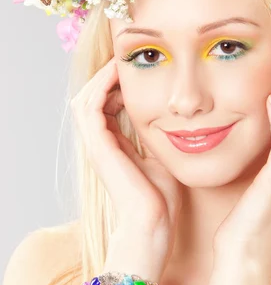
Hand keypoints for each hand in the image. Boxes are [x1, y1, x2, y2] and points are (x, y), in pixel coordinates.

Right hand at [71, 56, 182, 270]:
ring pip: (85, 98)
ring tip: (122, 62)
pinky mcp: (98, 146)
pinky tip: (120, 75)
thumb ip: (157, 138)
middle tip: (127, 60)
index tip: (138, 71)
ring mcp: (97, 145)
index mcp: (114, 146)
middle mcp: (101, 143)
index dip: (118, 85)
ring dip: (102, 78)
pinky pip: (90, 107)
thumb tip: (170, 119)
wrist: (153, 223)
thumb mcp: (161, 157)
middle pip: (92, 98)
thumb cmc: (161, 197)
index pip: (107, 106)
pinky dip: (102, 87)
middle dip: (107, 77)